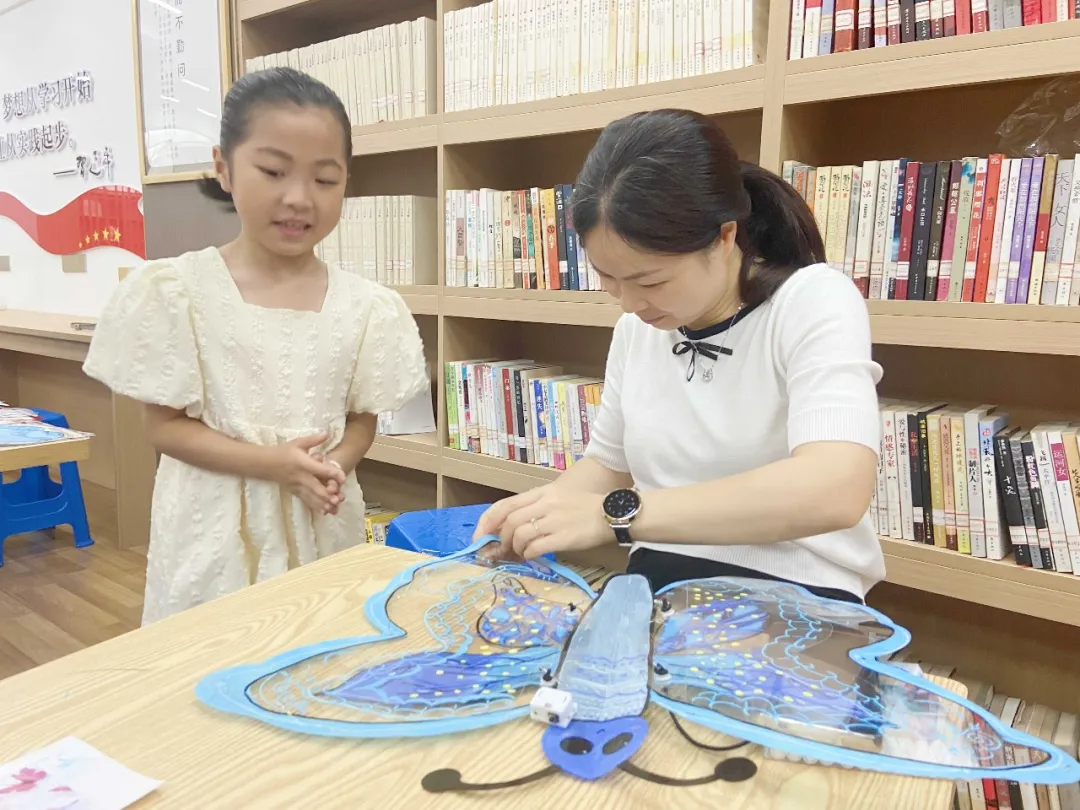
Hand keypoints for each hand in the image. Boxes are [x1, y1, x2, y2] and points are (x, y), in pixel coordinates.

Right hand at [269, 433, 344, 516]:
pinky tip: (326, 512)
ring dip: (324, 503)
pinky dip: (317, 506)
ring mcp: (298, 486)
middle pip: (316, 488)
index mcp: (303, 463)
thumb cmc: (284, 452)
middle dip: (328, 494)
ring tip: (336, 507)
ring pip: (312, 497)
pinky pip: (307, 501)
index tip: (343, 478)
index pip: (320, 470)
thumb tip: (328, 432)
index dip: (332, 474)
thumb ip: (314, 439)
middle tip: (340, 498)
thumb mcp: (298, 443)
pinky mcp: (295, 492)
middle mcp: (301, 477)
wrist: (266, 464)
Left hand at [473, 485, 611, 559]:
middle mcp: (546, 504)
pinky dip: (528, 554)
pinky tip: (532, 556)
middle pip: (510, 522)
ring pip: (520, 535)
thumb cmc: (585, 507)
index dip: (487, 522)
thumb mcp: (557, 498)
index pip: (505, 505)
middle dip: (500, 539)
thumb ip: (535, 507)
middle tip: (501, 550)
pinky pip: (536, 548)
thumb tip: (510, 527)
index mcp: (542, 492)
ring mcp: (554, 521)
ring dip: (514, 548)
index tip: (479, 536)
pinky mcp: (564, 537)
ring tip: (519, 553)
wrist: (612, 513)